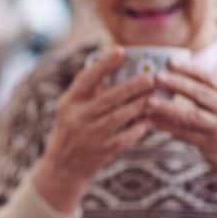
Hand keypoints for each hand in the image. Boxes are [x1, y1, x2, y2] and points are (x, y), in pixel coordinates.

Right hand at [35, 48, 154, 212]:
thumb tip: (106, 61)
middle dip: (130, 87)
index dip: (103, 64)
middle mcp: (78, 118)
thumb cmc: (70, 128)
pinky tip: (149, 120)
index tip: (120, 50)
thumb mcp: (68, 107)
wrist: (63, 167)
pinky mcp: (103, 151)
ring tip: (154, 95)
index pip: (86, 79)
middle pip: (107, 99)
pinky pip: (124, 137)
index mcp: (69, 103)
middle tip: (150, 77)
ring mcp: (90, 136)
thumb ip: (85, 89)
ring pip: (118, 117)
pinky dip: (138, 128)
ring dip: (138, 106)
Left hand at [149, 59, 216, 199]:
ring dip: (168, 108)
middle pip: (200, 94)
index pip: (210, 78)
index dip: (189, 69)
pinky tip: (155, 122)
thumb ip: (211, 92)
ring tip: (149, 102)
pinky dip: (169, 128)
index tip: (169, 62)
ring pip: (191, 115)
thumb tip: (179, 75)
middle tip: (156, 77)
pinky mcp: (212, 146)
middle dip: (176, 84)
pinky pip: (186, 135)